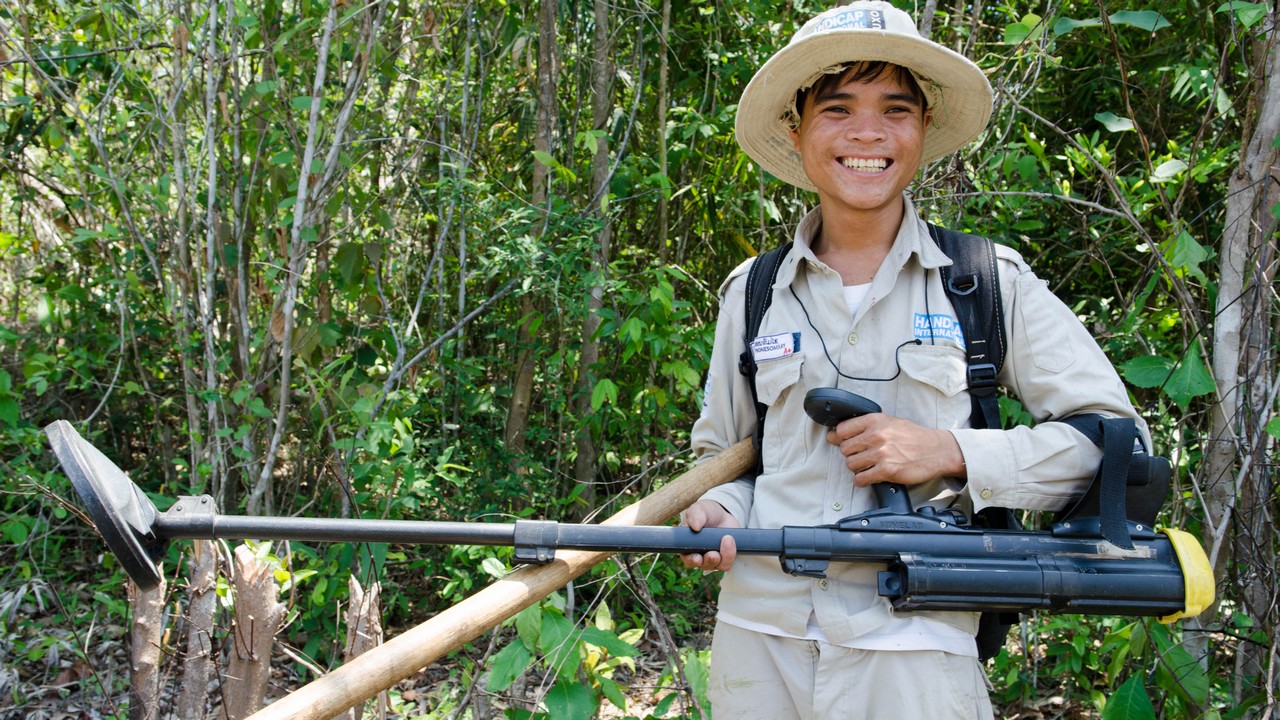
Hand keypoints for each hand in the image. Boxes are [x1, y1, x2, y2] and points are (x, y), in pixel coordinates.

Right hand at [678, 500, 739, 571]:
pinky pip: (727, 562)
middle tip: (713, 554)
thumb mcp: (699, 509)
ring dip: (723, 556)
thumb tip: (695, 526)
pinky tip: (731, 540)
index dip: (691, 560)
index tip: (697, 558)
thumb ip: (695, 515)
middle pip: (702, 565)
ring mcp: (712, 558)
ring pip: (717, 565)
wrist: (722, 514)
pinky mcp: (724, 558)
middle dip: (708, 561)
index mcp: (687, 546)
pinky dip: (730, 553)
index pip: (687, 559)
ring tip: (727, 539)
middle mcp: (699, 555)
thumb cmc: (706, 512)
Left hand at [826, 413, 965, 486]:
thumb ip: (866, 426)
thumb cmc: (914, 436)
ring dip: (857, 468)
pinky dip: (862, 480)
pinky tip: (870, 476)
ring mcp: (881, 454)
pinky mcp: (886, 471)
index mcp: (875, 421)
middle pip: (844, 449)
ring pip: (851, 464)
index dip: (840, 438)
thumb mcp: (890, 422)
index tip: (842, 442)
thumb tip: (836, 433)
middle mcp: (876, 435)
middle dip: (851, 454)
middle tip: (862, 455)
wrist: (937, 450)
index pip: (842, 430)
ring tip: (869, 465)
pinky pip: (860, 479)